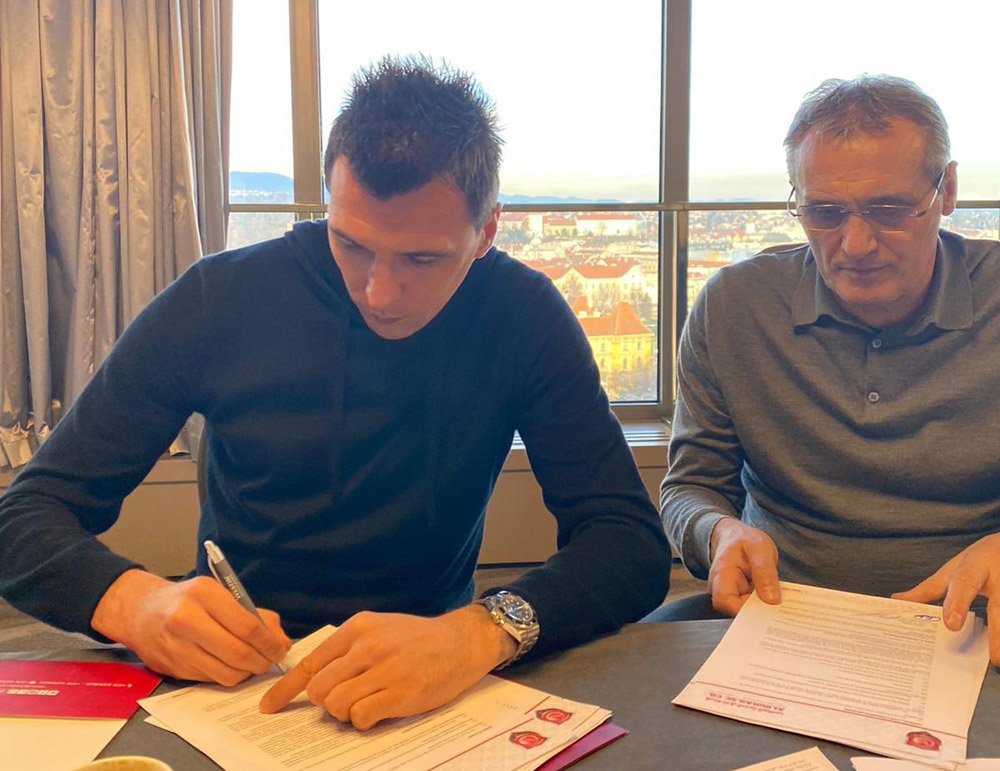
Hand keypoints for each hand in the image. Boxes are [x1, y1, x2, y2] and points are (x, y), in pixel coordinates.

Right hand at [91, 569, 291, 684]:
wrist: (140, 611)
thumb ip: (253, 614)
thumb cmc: (188, 600)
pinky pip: (211, 679)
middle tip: (271, 661)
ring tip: (254, 664)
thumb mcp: (219, 593)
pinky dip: (229, 676)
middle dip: (261, 661)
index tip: (281, 649)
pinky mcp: (172, 668)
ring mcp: (177, 647)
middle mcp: (187, 620)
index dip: (269, 642)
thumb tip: (280, 641)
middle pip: (237, 653)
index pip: (246, 626)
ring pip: (226, 672)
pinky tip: (232, 666)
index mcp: (204, 594)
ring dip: (247, 673)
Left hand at [259, 604, 515, 729]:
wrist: (462, 641)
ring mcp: (385, 669)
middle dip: (325, 703)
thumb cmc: (419, 639)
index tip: (269, 707)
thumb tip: (316, 677)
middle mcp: (368, 646)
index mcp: (358, 628)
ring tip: (363, 707)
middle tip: (344, 702)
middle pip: (320, 688)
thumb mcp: (380, 628)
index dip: (285, 689)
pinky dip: (363, 722)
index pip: (310, 662)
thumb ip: (350, 648)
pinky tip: (378, 712)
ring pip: (336, 704)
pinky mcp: (401, 692)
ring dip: (344, 714)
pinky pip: (361, 717)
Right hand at [707, 518, 780, 615]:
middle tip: (781, 611)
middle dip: (759, 613)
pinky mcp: (742, 597)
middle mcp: (722, 588)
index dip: (742, 610)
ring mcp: (732, 594)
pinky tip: (779, 601)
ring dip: (764, 609)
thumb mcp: (759, 548)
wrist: (735, 537)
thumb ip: (764, 571)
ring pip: (747, 611)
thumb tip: (771, 599)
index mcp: (721, 574)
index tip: (765, 609)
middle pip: (736, 611)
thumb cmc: (743, 539)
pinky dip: (766, 604)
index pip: (724, 601)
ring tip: (783, 604)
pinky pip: (753, 606)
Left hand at [892, 533, 999, 665]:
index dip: (957, 603)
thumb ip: (929, 588)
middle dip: (997, 630)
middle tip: (994, 657)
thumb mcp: (952, 570)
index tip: (951, 624)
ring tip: (999, 659)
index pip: (963, 584)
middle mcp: (997, 579)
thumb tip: (897, 601)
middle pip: (999, 604)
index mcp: (973, 569)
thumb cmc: (979, 561)